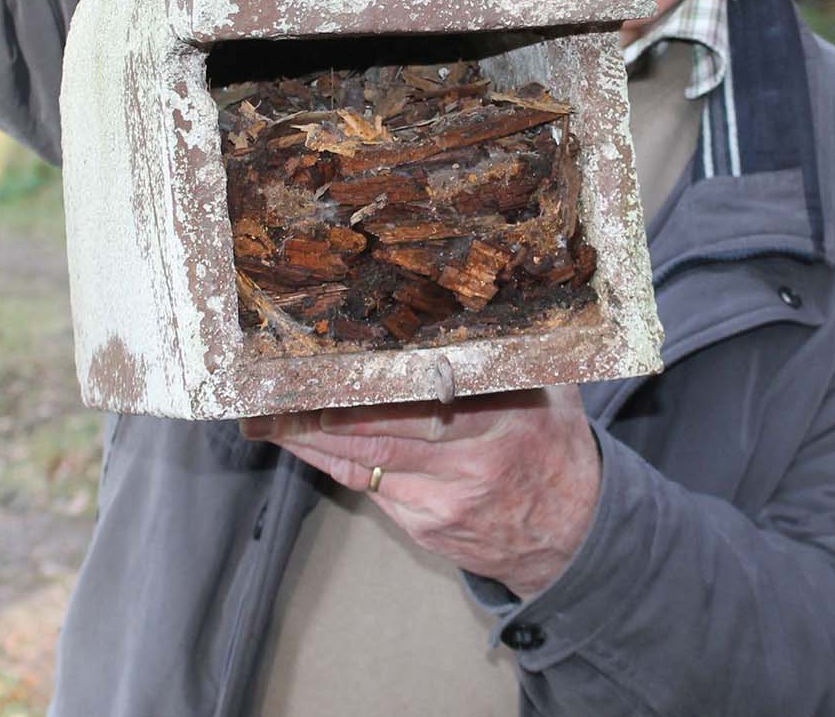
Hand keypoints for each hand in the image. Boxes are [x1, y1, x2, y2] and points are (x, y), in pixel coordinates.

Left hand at [242, 387, 601, 597]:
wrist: (572, 536)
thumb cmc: (554, 446)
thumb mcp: (550, 391)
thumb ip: (510, 355)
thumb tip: (471, 299)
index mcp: (505, 421)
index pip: (425, 401)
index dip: (370, 389)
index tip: (327, 368)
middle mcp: (470, 464)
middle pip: (379, 435)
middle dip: (318, 414)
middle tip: (268, 389)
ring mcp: (443, 501)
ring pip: (362, 464)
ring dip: (308, 440)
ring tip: (262, 415)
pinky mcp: (424, 525)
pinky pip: (368, 487)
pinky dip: (331, 462)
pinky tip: (298, 441)